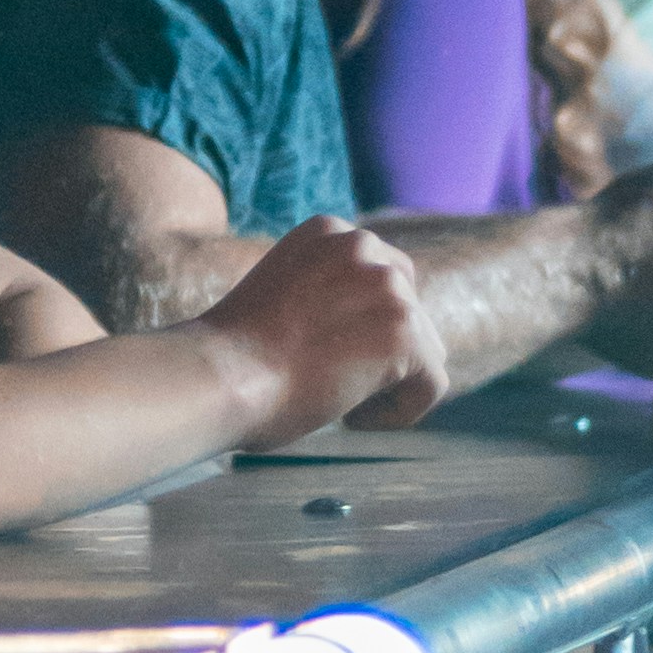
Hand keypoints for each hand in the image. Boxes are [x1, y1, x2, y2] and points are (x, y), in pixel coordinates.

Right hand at [205, 215, 438, 441]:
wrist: (219, 376)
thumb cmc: (234, 358)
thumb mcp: (282, 297)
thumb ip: (326, 296)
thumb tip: (365, 333)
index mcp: (327, 232)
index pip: (380, 277)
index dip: (363, 327)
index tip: (327, 359)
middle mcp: (362, 245)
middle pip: (410, 308)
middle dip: (384, 352)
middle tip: (338, 385)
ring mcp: (387, 286)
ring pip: (426, 349)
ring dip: (391, 384)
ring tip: (341, 407)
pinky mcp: (404, 331)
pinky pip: (433, 382)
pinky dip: (403, 411)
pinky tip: (354, 420)